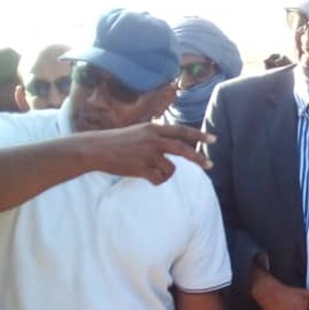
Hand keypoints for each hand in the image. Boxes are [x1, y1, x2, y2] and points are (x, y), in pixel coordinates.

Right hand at [82, 122, 213, 184]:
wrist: (95, 149)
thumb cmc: (117, 142)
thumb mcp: (139, 132)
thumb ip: (156, 135)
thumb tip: (174, 141)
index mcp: (153, 129)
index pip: (181, 131)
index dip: (198, 135)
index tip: (213, 139)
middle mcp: (153, 139)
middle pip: (183, 149)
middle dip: (198, 158)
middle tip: (210, 165)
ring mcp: (147, 154)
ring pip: (171, 169)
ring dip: (164, 173)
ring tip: (150, 171)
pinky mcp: (141, 168)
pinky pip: (159, 179)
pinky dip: (156, 180)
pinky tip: (146, 177)